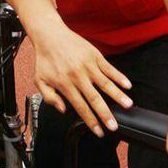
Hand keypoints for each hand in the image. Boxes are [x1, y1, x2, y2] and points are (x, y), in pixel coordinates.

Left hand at [32, 23, 133, 137]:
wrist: (50, 36)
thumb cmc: (45, 59)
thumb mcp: (39, 80)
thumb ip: (49, 97)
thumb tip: (62, 109)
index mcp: (64, 84)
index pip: (80, 106)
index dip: (90, 121)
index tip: (99, 131)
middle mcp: (77, 76)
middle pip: (94, 98)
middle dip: (105, 114)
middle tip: (114, 126)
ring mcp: (87, 65)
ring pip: (105, 83)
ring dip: (117, 95)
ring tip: (127, 106)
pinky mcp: (94, 56)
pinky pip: (109, 68)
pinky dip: (119, 77)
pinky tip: (127, 85)